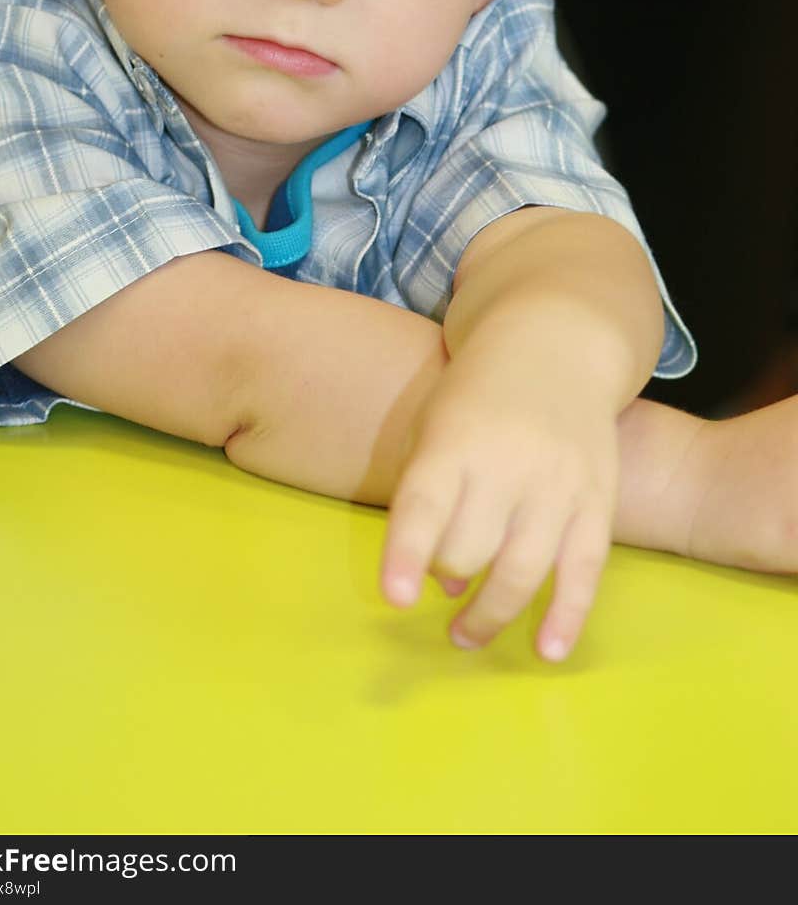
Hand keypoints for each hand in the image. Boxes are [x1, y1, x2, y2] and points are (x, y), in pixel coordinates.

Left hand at [379, 352, 618, 660]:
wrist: (556, 344)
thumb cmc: (475, 394)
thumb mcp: (433, 424)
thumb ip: (429, 501)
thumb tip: (448, 588)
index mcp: (456, 438)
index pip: (426, 503)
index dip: (407, 553)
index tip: (395, 598)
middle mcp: (510, 462)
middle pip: (470, 549)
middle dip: (448, 575)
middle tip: (443, 581)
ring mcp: (560, 483)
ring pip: (523, 570)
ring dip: (490, 615)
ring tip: (465, 635)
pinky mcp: (599, 499)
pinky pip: (585, 571)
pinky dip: (566, 616)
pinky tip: (547, 650)